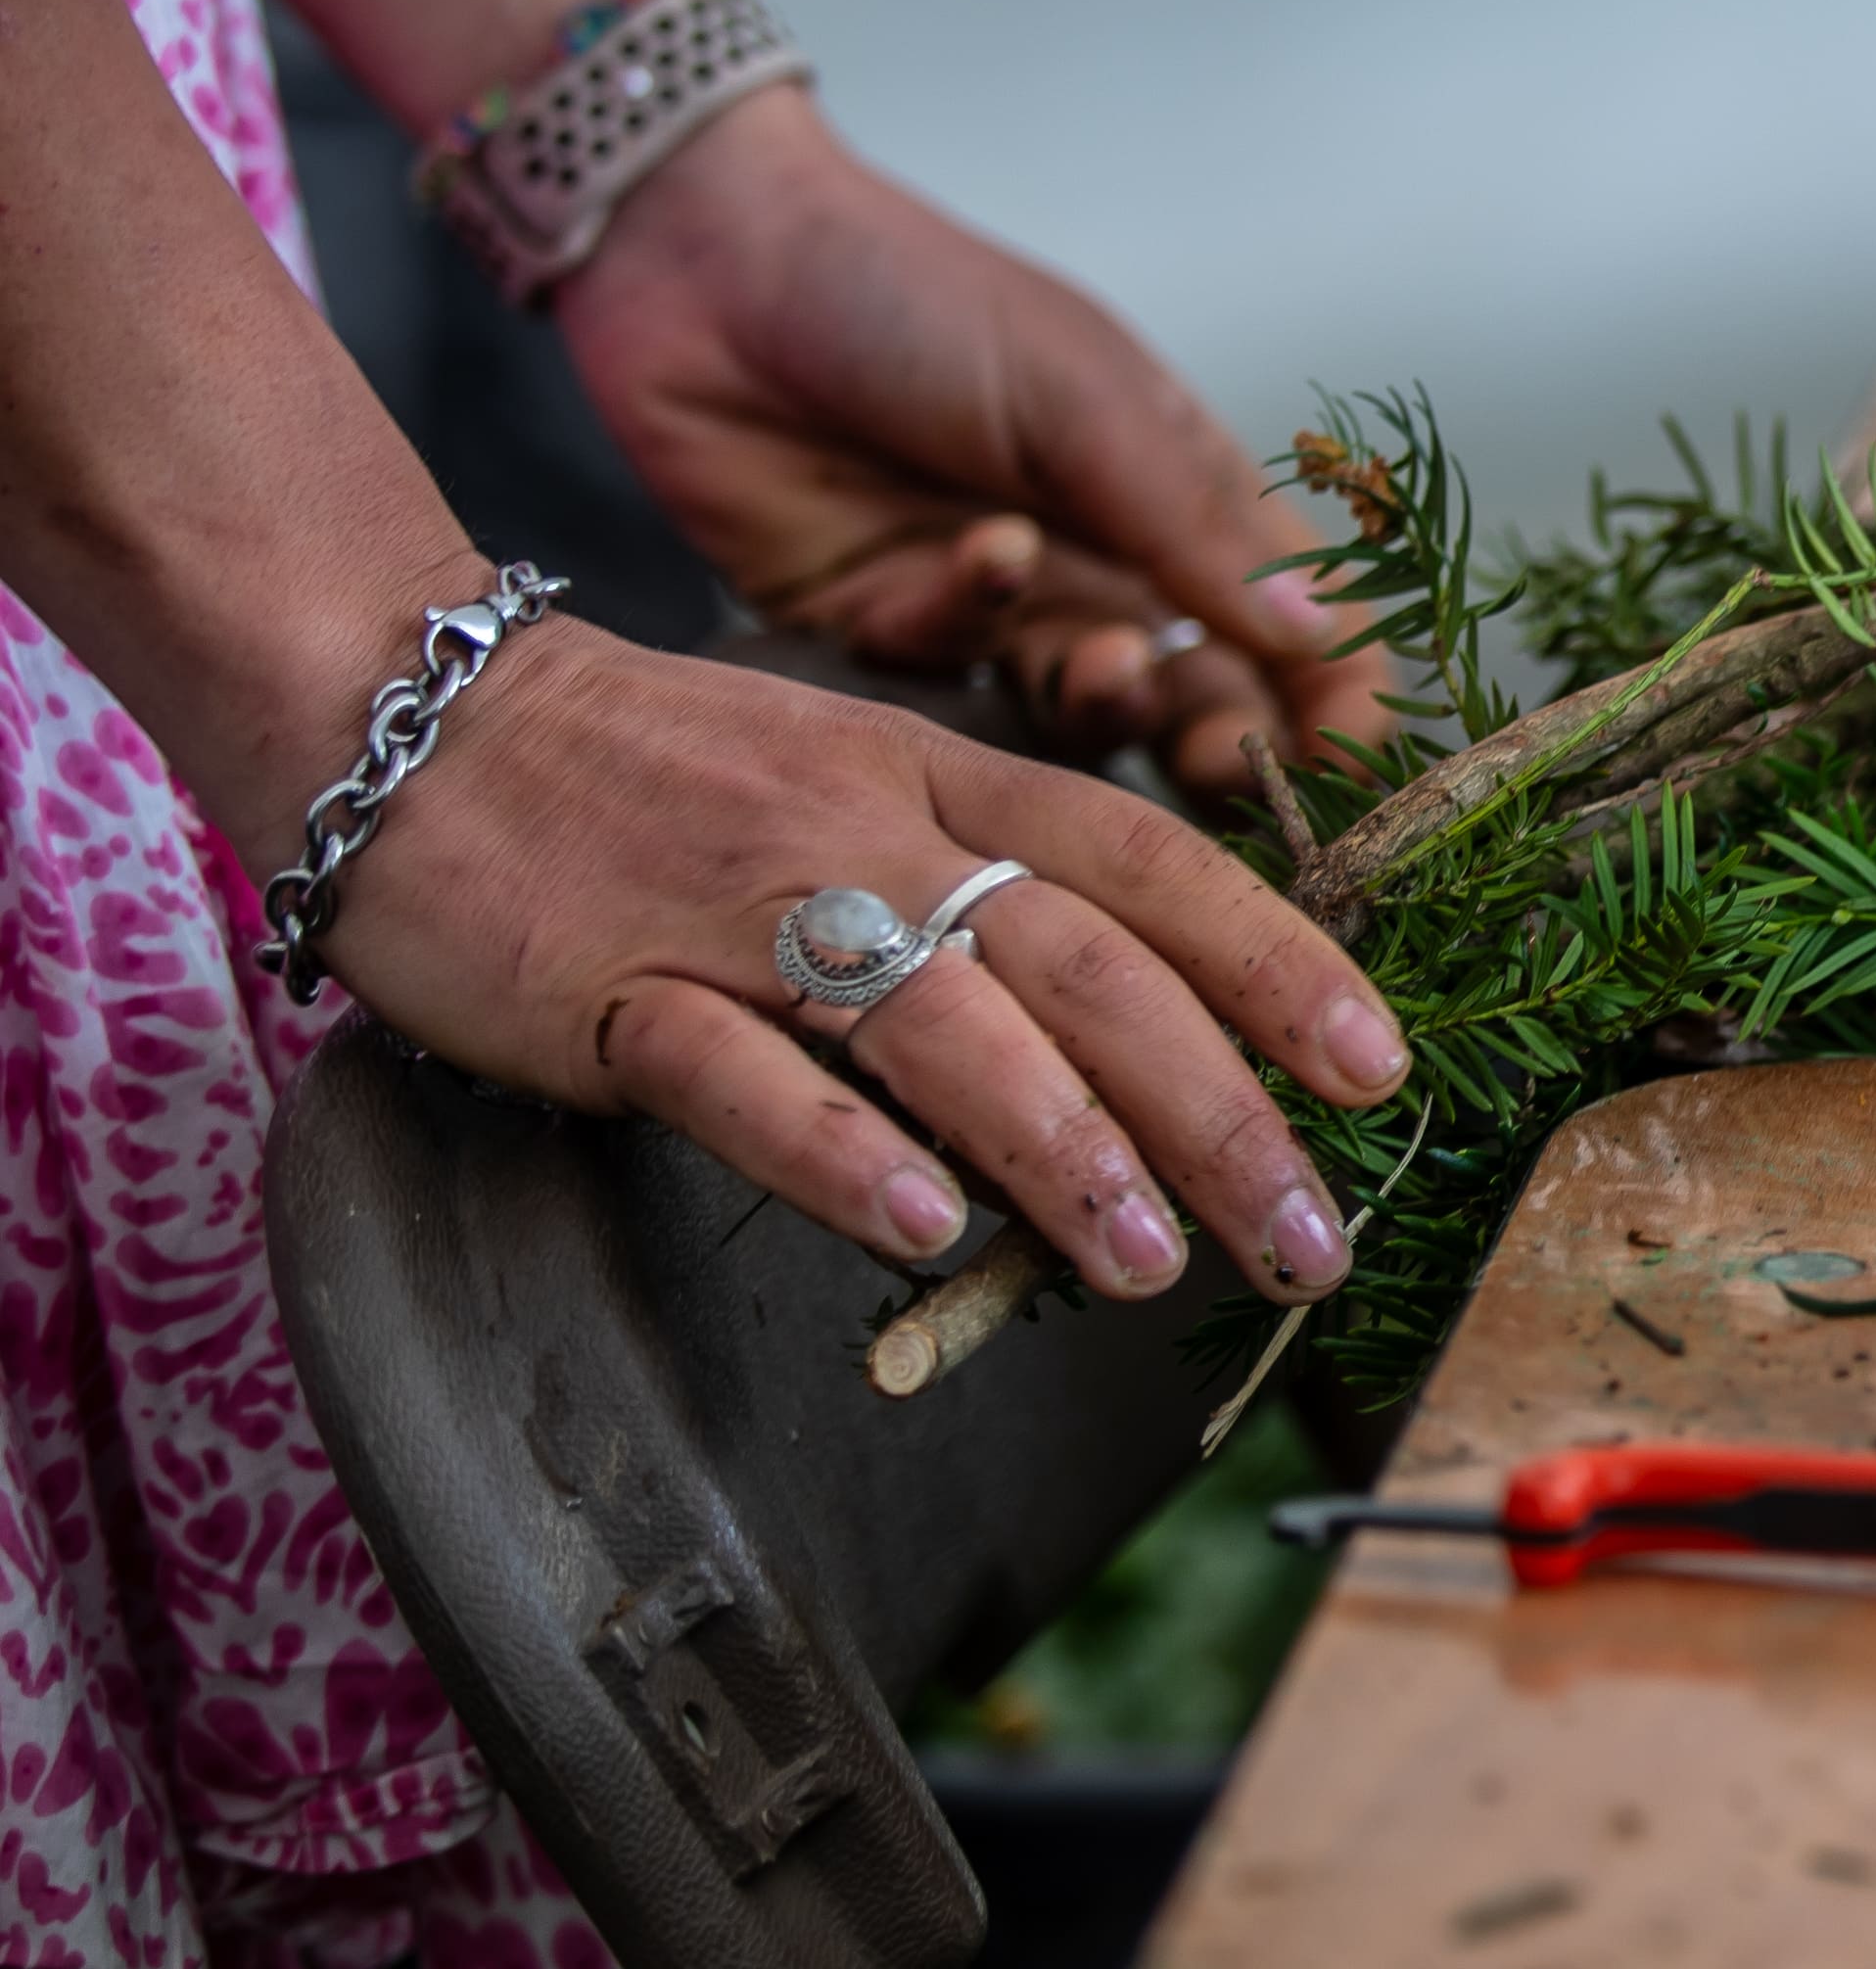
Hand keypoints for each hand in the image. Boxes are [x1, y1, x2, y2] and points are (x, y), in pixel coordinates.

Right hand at [317, 592, 1407, 1296]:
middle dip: (1218, 1104)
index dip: (1278, 963)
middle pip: (1084, 963)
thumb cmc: (660, 774)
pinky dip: (835, 1149)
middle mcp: (863, 829)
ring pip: (937, 1017)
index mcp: (940, 776)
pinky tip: (920, 1229)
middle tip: (1309, 1230)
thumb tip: (1147, 1030)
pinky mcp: (604, 987)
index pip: (1153, 863)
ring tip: (1154, 1259)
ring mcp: (734, 907)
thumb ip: (988, 889)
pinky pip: (736, 1071)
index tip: (1380, 1071)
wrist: (403, 709)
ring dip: (1062, 1142)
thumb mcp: (856, 786)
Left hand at [550, 87, 1378, 792]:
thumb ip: (1193, 528)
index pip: (1294, 623)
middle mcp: (1098, 565)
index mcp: (1177, 496)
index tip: (1354, 761)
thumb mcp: (1085, 396)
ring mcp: (991, 608)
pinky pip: (946, 669)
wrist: (710, 264)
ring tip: (1110, 656)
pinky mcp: (878, 632)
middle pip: (1199, 695)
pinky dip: (971, 618)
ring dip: (1106, 693)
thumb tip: (1315, 636)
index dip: (1336, 697)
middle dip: (1226, 738)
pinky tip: (978, 553)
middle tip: (1227, 761)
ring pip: (1075, 707)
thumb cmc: (917, 298)